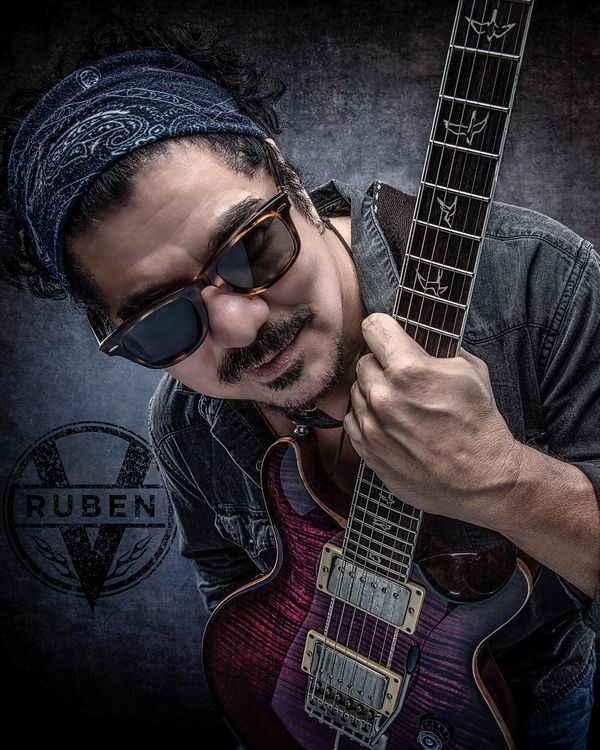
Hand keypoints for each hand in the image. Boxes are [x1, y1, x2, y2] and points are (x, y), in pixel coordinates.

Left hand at [343, 312, 525, 526]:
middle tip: (401, 377)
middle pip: (364, 362)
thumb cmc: (479, 424)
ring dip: (372, 393)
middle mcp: (383, 395)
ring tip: (398, 404)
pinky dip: (366, 418)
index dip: (383, 328)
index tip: (386, 334)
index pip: (374, 327)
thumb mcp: (471, 371)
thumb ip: (439, 350)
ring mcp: (372, 425)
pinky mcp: (368, 451)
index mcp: (408, 369)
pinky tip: (388, 423)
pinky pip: (352, 421)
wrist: (481, 479)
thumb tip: (422, 341)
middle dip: (381, 364)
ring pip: (356, 392)